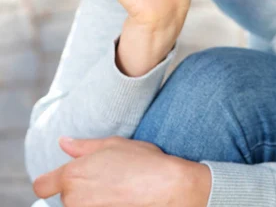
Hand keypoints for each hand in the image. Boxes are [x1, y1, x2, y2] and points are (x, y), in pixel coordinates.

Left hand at [33, 136, 211, 206]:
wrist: (168, 188)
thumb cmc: (142, 163)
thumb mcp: (112, 145)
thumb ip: (82, 147)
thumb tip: (63, 142)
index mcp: (72, 175)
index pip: (42, 185)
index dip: (50, 181)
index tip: (61, 179)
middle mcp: (74, 199)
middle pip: (65, 196)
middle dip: (80, 188)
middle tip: (106, 178)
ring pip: (79, 206)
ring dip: (91, 200)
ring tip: (116, 190)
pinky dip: (103, 205)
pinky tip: (121, 200)